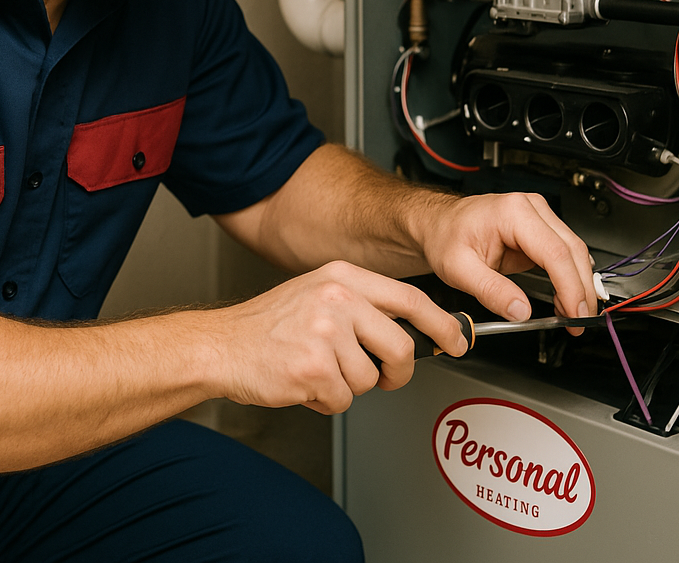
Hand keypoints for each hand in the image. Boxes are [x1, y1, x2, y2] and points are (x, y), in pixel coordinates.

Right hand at [207, 261, 469, 414]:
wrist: (221, 344)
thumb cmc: (270, 325)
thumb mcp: (318, 293)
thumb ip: (362, 304)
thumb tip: (411, 330)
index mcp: (342, 277)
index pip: (410, 299)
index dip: (441, 324)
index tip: (457, 340)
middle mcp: (337, 298)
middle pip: (399, 347)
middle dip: (396, 373)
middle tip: (382, 376)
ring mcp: (325, 332)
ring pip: (370, 379)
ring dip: (347, 386)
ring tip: (318, 369)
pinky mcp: (313, 367)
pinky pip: (342, 399)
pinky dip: (325, 400)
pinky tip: (303, 381)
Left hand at [416, 192, 597, 326]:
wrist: (438, 224)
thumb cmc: (445, 236)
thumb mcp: (457, 268)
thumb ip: (490, 290)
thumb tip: (521, 311)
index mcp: (512, 212)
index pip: (555, 252)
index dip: (571, 286)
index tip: (575, 313)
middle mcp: (531, 208)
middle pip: (572, 251)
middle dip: (581, 290)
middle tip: (579, 321)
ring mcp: (538, 217)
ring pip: (573, 253)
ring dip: (578, 286)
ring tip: (572, 316)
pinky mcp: (540, 229)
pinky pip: (564, 255)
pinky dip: (569, 279)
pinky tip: (565, 301)